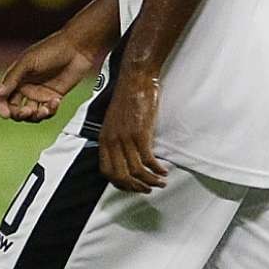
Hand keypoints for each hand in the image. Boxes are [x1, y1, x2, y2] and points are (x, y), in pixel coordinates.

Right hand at [0, 32, 97, 122]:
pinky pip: (48, 111)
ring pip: (31, 114)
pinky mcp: (54, 97)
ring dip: (35, 116)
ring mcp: (40, 92)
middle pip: (15, 109)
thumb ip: (13, 78)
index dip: (0, 107)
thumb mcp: (28, 62)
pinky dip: (50, 111)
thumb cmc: (52, 49)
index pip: (1, 96)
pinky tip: (56, 101)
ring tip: (44, 110)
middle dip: (19, 114)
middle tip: (27, 111)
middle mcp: (26, 86)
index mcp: (16, 77)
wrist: (78, 48)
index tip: (6, 115)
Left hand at [96, 72, 170, 193]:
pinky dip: (157, 169)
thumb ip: (117, 138)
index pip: (107, 171)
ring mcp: (126, 138)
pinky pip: (148, 160)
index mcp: (104, 139)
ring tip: (161, 182)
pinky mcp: (140, 134)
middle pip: (121, 175)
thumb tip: (125, 154)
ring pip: (136, 170)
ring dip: (150, 180)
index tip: (132, 186)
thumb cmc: (129, 97)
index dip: (120, 183)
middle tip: (148, 189)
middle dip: (136, 187)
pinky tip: (164, 170)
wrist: (136, 80)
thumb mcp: (115, 121)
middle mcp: (112, 141)